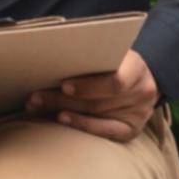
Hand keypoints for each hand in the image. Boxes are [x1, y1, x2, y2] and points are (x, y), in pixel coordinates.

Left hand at [24, 49, 159, 140]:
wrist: (137, 78)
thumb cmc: (113, 59)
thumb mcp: (107, 49)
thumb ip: (87, 49)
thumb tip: (51, 46)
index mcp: (136, 67)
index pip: (115, 81)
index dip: (88, 86)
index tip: (63, 84)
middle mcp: (142, 92)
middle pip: (98, 101)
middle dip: (62, 98)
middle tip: (35, 95)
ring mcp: (139, 113)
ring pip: (95, 114)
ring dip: (62, 109)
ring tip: (36, 105)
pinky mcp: (131, 130)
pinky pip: (105, 132)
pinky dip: (81, 125)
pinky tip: (61, 118)